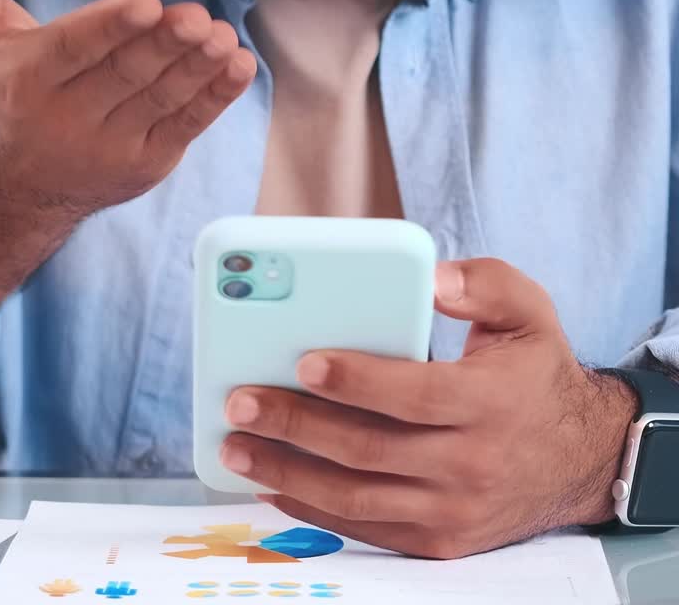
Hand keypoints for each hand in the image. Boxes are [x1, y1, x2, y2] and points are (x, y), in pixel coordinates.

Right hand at [0, 0, 255, 218]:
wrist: (20, 191)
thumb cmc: (8, 95)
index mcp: (28, 81)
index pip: (74, 50)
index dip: (111, 27)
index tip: (147, 2)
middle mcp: (68, 118)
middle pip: (125, 74)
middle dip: (165, 44)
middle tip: (198, 18)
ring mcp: (112, 147)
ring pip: (161, 100)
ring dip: (197, 68)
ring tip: (224, 37)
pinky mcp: (147, 164)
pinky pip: (186, 126)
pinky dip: (216, 97)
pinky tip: (238, 66)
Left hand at [223, 258, 638, 557]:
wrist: (581, 458)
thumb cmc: (537, 372)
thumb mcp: (529, 310)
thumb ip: (484, 283)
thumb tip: (432, 279)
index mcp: (490, 401)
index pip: (413, 394)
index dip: (356, 381)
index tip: (303, 362)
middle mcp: (471, 463)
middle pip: (369, 449)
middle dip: (296, 424)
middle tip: (241, 401)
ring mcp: (454, 510)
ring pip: (357, 498)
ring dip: (288, 472)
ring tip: (237, 446)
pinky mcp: (440, 541)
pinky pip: (366, 531)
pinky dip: (313, 511)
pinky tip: (274, 484)